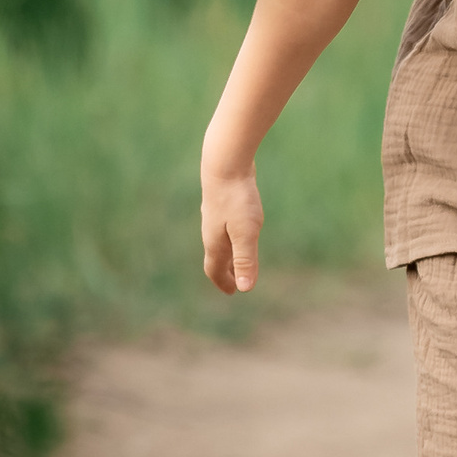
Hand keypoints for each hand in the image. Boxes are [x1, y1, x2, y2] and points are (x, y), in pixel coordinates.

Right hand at [201, 163, 263, 294]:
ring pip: (219, 241)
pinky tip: (239, 228)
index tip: (234, 292)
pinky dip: (230, 237)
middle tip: (237, 282)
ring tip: (238, 259)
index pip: (215, 269)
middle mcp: (210, 231)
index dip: (224, 282)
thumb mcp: (245, 232)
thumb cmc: (236, 199)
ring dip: (228, 254)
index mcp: (215, 243)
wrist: (224, 164)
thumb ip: (245, 259)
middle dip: (226, 272)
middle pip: (216, 257)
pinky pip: (224, 227)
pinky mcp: (220, 203)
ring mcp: (214, 216)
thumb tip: (245, 289)